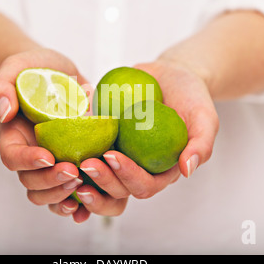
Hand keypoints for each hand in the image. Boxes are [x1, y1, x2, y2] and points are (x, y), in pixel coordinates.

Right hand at [0, 48, 93, 220]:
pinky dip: (77, 204)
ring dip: (63, 194)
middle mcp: (30, 154)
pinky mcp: (70, 162)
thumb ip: (3, 86)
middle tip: (73, 171)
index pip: (12, 157)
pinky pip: (69, 192)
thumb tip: (4, 111)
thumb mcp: (16, 67)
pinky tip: (88, 206)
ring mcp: (50, 161)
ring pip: (47, 193)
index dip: (27, 161)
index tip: (47, 156)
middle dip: (50, 181)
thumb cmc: (33, 69)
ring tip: (82, 183)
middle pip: (30, 182)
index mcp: (13, 135)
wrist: (55, 73)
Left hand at [57, 59, 217, 222]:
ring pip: (99, 177)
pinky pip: (87, 150)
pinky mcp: (104, 139)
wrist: (171, 75)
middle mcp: (138, 168)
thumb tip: (187, 170)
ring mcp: (120, 154)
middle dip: (101, 181)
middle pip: (118, 188)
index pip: (144, 186)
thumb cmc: (191, 97)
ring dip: (84, 177)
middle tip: (86, 164)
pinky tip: (58, 145)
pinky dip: (73, 153)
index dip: (127, 178)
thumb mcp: (205, 118)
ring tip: (68, 164)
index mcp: (160, 171)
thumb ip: (201, 144)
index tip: (112, 156)